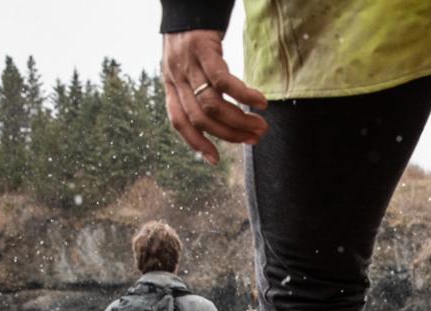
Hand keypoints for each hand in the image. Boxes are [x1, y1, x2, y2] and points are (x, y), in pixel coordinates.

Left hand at [162, 30, 268, 164]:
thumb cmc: (193, 31)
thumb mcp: (186, 62)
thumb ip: (195, 87)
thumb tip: (220, 118)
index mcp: (169, 82)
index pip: (179, 121)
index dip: (196, 143)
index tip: (216, 160)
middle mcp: (175, 74)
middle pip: (202, 118)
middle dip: (230, 135)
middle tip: (254, 139)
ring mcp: (188, 62)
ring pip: (214, 105)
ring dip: (240, 121)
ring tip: (261, 125)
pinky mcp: (204, 48)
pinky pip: (224, 81)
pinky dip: (244, 96)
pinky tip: (261, 101)